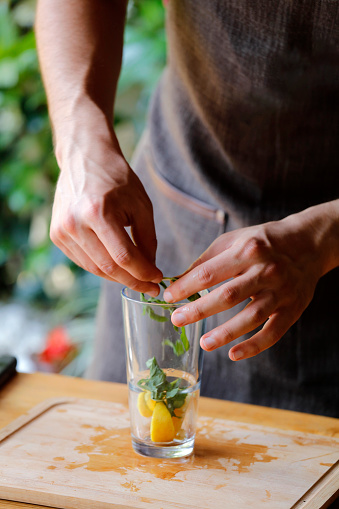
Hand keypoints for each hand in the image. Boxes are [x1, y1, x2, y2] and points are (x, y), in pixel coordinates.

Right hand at [50, 128, 162, 294]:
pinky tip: (117, 267)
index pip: (124, 257)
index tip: (158, 280)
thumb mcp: (141, 206)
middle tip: (150, 287)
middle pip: (108, 267)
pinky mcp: (56, 236)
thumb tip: (150, 271)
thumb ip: (147, 240)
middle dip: (133, 281)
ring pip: (95, 269)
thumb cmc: (117, 180)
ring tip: (136, 278)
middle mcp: (74, 224)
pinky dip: (102, 268)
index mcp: (97, 212)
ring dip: (118, 278)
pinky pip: (84, 262)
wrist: (84, 159)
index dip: (143, 273)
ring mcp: (61, 231)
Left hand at [163, 202, 338, 359]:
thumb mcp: (234, 240)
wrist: (308, 243)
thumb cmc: (263, 242)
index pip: (209, 273)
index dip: (186, 287)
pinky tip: (233, 354)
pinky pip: (272, 333)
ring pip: (250, 317)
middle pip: (227, 296)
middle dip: (198, 310)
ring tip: (204, 343)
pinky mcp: (292, 309)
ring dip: (225, 333)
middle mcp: (265, 270)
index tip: (169, 297)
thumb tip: (179, 280)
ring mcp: (280, 292)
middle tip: (177, 320)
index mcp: (247, 250)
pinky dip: (253, 346)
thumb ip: (207, 260)